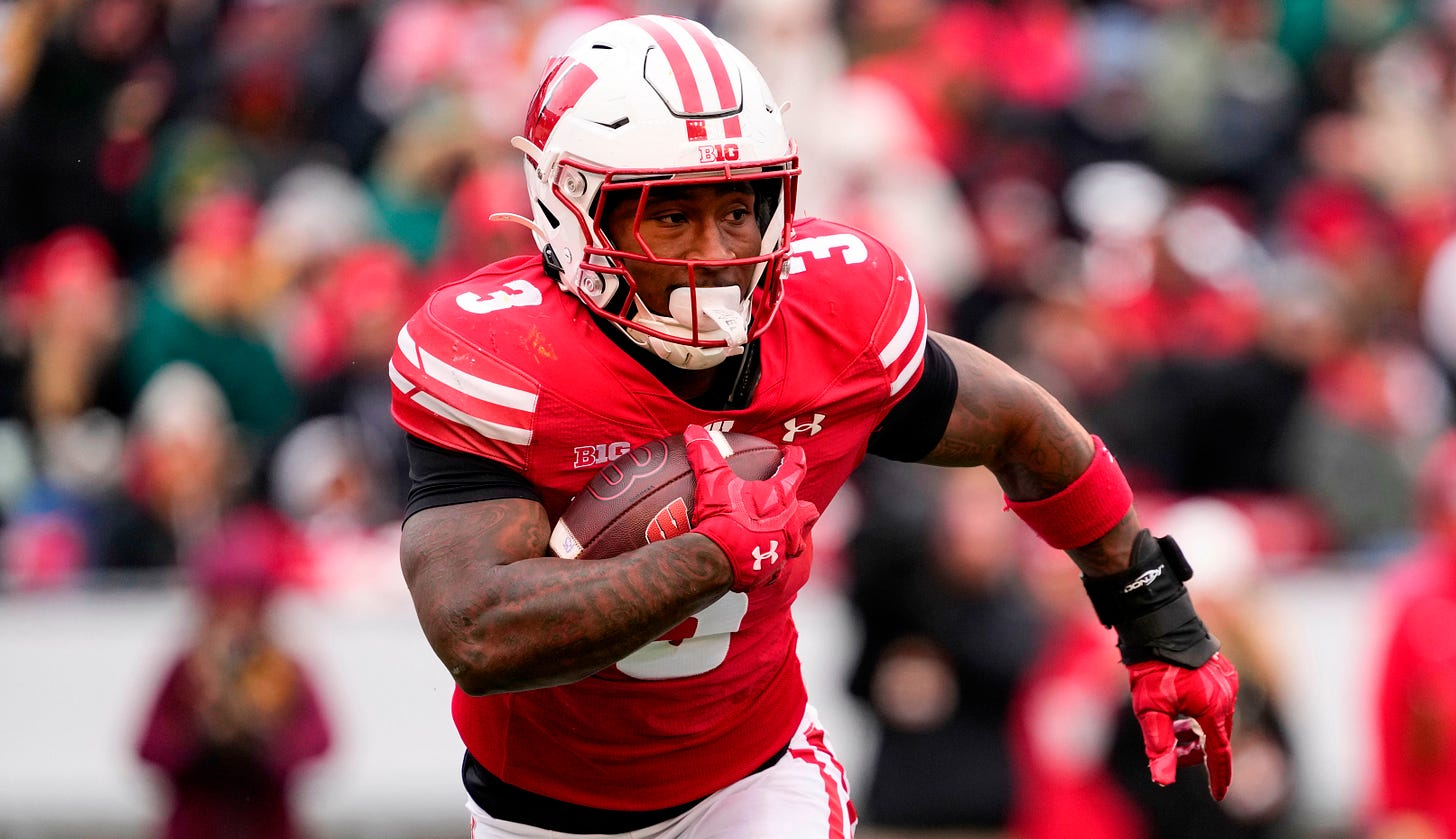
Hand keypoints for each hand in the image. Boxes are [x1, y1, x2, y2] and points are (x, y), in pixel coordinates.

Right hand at [683, 424, 818, 591]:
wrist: (718, 560)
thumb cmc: (722, 517)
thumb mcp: (712, 481)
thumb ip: (705, 454)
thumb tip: (693, 431)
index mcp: (780, 497)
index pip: (796, 469)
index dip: (795, 457)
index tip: (792, 451)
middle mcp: (789, 523)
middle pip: (808, 512)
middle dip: (803, 508)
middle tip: (791, 504)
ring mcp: (783, 549)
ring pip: (797, 542)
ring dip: (790, 536)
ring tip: (777, 535)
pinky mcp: (772, 571)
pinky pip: (776, 566)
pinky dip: (768, 562)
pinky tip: (757, 561)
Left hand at [1127, 652, 1239, 799]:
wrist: (1158, 628)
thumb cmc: (1153, 667)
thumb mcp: (1150, 710)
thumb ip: (1159, 746)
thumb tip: (1163, 780)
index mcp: (1213, 708)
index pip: (1219, 752)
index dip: (1217, 776)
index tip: (1218, 795)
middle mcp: (1227, 696)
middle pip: (1214, 737)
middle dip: (1194, 749)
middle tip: (1170, 750)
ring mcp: (1228, 683)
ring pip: (1214, 721)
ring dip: (1195, 731)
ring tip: (1173, 728)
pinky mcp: (1223, 673)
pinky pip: (1215, 703)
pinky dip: (1199, 714)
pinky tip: (1181, 710)